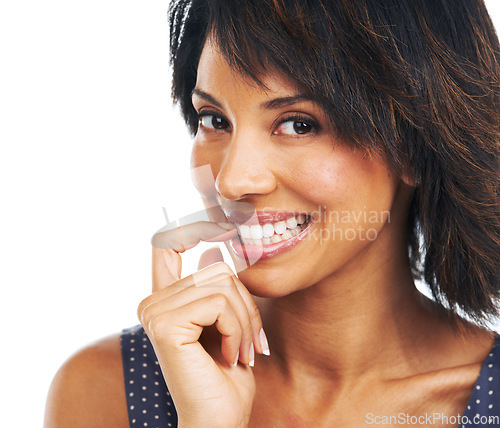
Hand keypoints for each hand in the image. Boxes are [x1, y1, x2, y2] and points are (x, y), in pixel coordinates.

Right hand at [137, 222, 268, 427]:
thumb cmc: (226, 375)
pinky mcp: (165, 325)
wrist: (219, 419)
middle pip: (216, 268)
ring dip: (244, 320)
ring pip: (221, 284)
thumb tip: (213, 251)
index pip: (167, 243)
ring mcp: (154, 312)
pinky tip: (229, 356)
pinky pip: (218, 303)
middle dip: (245, 304)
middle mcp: (152, 303)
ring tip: (240, 351)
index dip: (194, 227)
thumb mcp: (227, 322)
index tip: (224, 226)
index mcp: (165, 300)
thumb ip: (216, 288)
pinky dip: (236, 329)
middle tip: (249, 341)